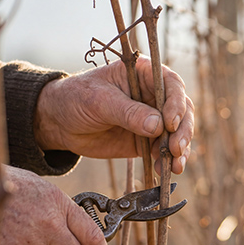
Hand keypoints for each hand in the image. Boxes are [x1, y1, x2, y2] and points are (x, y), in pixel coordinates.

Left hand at [34, 55, 193, 173]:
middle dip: (183, 131)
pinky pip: (166, 150)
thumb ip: (128, 113)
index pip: (172, 84)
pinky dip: (169, 161)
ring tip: (174, 165)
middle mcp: (154, 95)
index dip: (176, 103)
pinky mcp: (149, 140)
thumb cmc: (76, 99)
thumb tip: (158, 126)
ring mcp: (154, 118)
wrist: (60, 123)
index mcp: (144, 74)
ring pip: (179, 133)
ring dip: (180, 150)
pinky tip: (166, 170)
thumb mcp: (99, 101)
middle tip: (175, 148)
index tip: (170, 123)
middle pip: (182, 110)